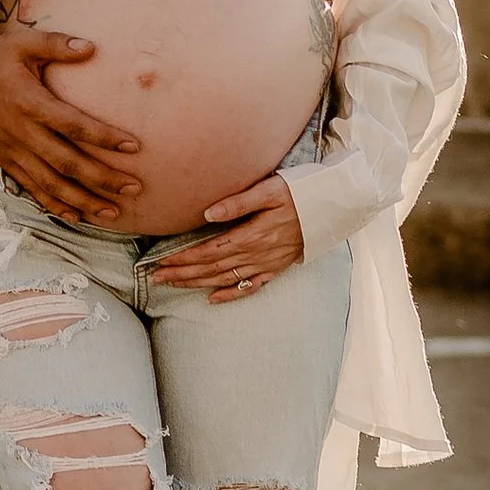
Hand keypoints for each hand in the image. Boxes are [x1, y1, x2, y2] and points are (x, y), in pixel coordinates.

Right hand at [0, 24, 143, 224]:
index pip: (73, 125)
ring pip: (51, 183)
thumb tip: (92, 47)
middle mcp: (21, 132)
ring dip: (83, 200)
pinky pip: (31, 187)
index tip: (133, 145)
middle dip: (102, 179)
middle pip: (67, 163)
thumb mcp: (24, 43)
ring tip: (112, 212)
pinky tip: (76, 216)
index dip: (104, 137)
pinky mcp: (3, 159)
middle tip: (134, 187)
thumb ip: (58, 45)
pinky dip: (54, 204)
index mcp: (29, 103)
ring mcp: (11, 149)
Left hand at [155, 174, 303, 301]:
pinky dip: (230, 295)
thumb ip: (239, 203)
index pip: (209, 251)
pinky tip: (212, 300)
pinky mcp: (276, 267)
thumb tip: (208, 214)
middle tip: (156, 277)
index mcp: (252, 235)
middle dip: (182, 273)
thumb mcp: (270, 190)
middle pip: (212, 268)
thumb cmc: (301, 192)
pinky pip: (250, 286)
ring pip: (225, 279)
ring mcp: (266, 263)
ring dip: (197, 284)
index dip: (183, 258)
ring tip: (173, 284)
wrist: (334, 207)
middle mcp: (257, 254)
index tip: (160, 262)